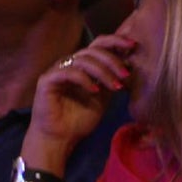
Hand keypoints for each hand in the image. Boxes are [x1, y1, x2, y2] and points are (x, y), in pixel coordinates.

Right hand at [24, 34, 134, 167]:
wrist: (59, 139)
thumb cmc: (78, 120)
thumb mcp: (103, 98)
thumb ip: (112, 80)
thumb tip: (130, 64)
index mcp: (82, 65)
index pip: (98, 45)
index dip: (115, 41)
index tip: (134, 45)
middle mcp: (69, 64)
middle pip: (93, 50)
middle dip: (112, 60)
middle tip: (125, 74)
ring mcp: (57, 70)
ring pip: (83, 60)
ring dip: (103, 72)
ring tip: (115, 86)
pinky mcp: (47, 80)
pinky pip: (68, 72)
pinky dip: (84, 79)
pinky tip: (95, 91)